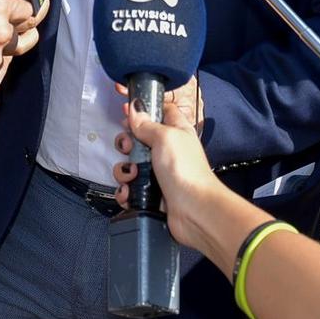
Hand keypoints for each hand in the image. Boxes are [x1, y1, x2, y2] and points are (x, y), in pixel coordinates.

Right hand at [110, 96, 229, 252]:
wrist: (194, 210)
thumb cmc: (185, 170)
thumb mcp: (165, 137)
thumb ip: (147, 123)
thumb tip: (135, 109)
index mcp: (176, 131)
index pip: (160, 111)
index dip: (143, 108)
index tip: (126, 108)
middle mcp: (167, 151)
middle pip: (138, 139)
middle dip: (126, 143)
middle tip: (128, 147)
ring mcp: (158, 173)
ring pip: (131, 165)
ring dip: (125, 170)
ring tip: (132, 175)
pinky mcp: (151, 194)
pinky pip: (130, 188)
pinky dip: (126, 191)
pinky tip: (129, 193)